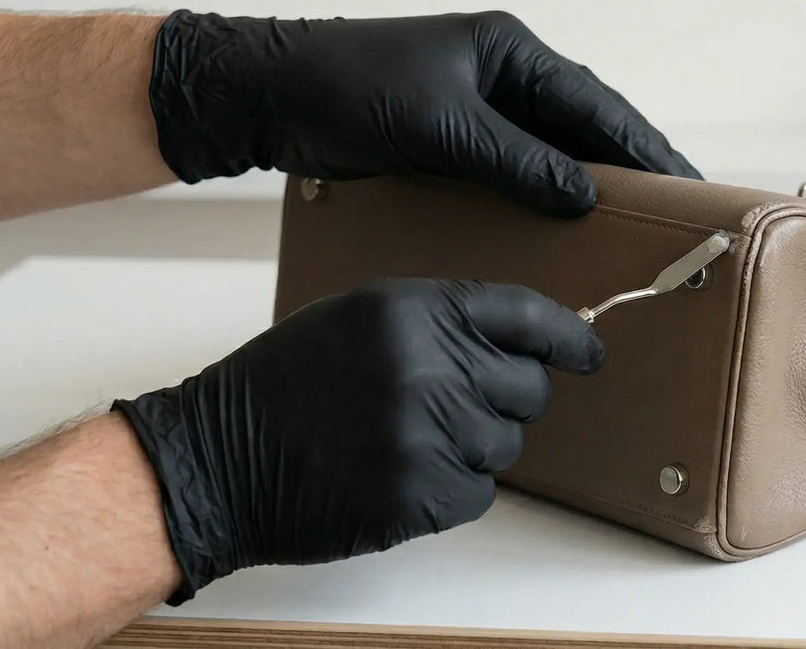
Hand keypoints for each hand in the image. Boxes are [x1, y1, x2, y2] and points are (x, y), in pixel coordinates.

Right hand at [111, 279, 601, 602]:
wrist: (215, 461)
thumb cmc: (284, 387)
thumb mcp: (358, 320)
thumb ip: (440, 322)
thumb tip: (522, 343)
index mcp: (412, 311)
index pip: (524, 315)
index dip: (567, 336)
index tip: (589, 351)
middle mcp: (428, 367)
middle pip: (529, 388)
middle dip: (505, 401)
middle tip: (453, 407)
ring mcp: (427, 434)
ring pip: (506, 444)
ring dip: (471, 447)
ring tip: (403, 440)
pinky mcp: (421, 494)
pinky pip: (481, 493)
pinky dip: (451, 491)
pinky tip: (398, 475)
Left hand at [147, 10, 700, 215]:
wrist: (269, 96)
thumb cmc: (351, 90)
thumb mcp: (443, 125)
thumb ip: (517, 159)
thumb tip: (584, 196)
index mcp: (512, 52)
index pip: (598, 105)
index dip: (646, 147)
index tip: (689, 184)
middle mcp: (504, 75)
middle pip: (584, 128)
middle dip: (629, 170)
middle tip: (676, 214)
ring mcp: (479, 107)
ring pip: (552, 153)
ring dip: (587, 188)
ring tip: (632, 231)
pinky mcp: (452, 140)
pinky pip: (515, 171)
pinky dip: (542, 198)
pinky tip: (562, 231)